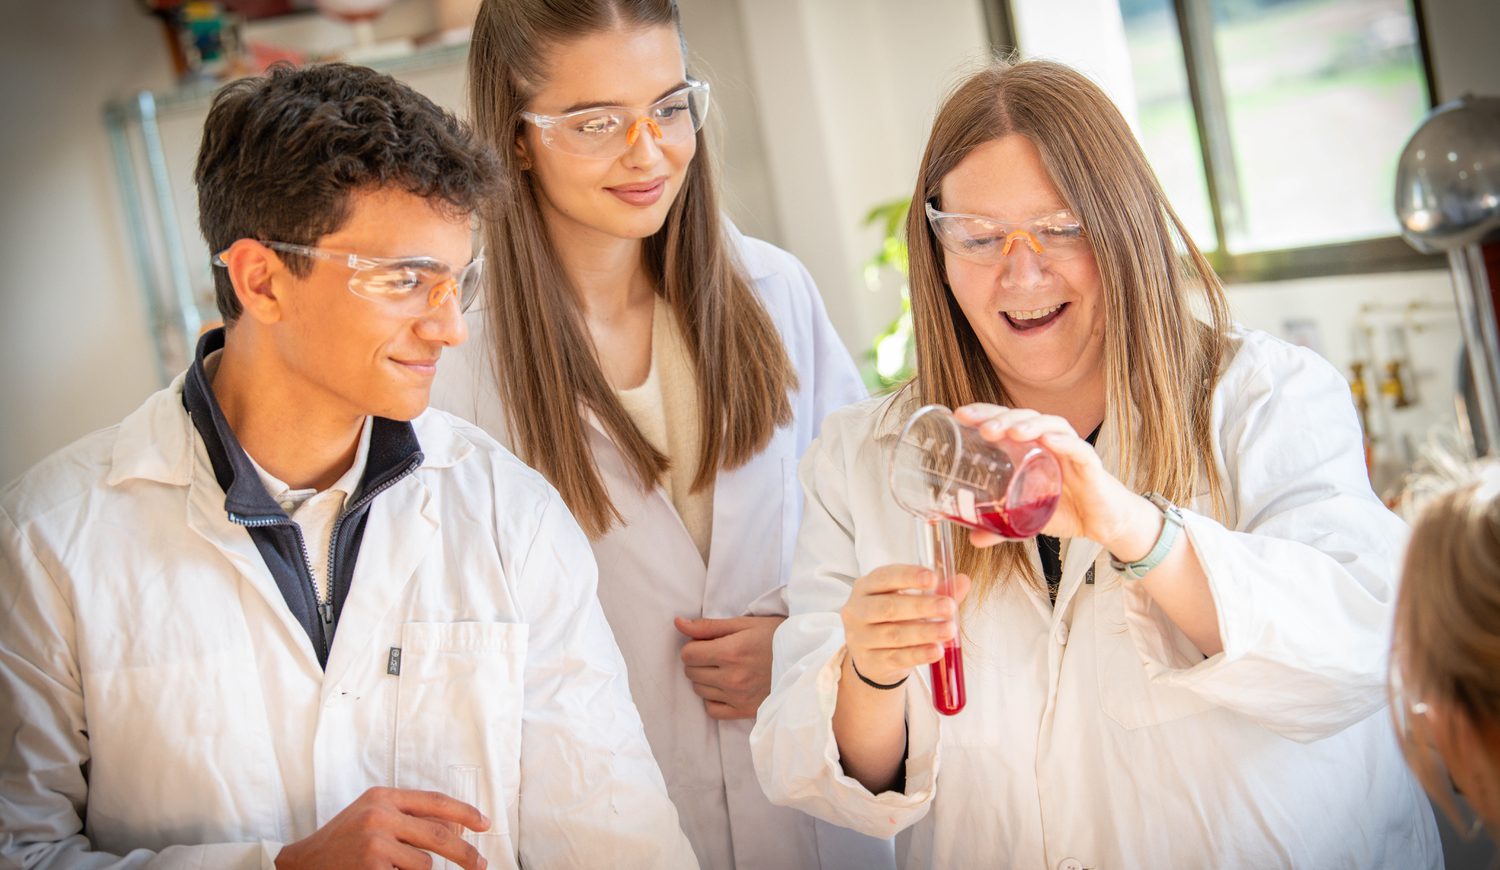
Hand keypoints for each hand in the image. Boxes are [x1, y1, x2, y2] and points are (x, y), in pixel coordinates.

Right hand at [275, 786, 488, 869]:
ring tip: (390, 868)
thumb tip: (458, 827)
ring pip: (424, 863)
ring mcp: (376, 842)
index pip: (436, 802)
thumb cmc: (342, 842)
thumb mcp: (373, 817)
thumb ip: (410, 817)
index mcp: (383, 797)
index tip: (484, 824)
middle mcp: (380, 815)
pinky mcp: (373, 866)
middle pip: (440, 834)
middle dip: (466, 852)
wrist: (302, 864)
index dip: (465, 813)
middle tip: (481, 864)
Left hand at [674, 615, 784, 719]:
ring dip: (705, 678)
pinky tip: (725, 687)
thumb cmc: (775, 636)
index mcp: (731, 652)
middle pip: (691, 672)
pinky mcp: (745, 711)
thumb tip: (678, 623)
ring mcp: (738, 697)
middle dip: (698, 661)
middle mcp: (732, 677)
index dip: (693, 646)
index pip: (688, 655)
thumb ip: (708, 626)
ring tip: (724, 669)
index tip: (707, 643)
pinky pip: (712, 710)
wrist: (806, 657)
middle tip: (717, 654)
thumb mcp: (743, 624)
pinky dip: (713, 699)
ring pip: (699, 690)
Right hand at [839, 565, 970, 686]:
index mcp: (866, 587)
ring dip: (924, 632)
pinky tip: (937, 650)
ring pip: (893, 634)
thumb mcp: (911, 601)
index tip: (933, 578)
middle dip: (921, 606)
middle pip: (888, 607)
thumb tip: (964, 581)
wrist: (874, 657)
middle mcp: (857, 610)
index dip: (908, 576)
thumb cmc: (894, 620)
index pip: (884, 577)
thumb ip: (937, 591)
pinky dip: (919, 654)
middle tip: (949, 606)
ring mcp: (860, 638)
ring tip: (949, 630)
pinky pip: (896, 657)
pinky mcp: (869, 661)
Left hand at [955, 404, 1141, 548]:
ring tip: (1011, 431)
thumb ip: (1001, 528)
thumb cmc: (1067, 509)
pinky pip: (1079, 449)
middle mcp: (1049, 442)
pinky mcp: (1091, 465)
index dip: (984, 414)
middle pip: (1024, 417)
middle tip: (983, 428)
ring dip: (1030, 424)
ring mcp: (1070, 450)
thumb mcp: (1027, 518)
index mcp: (1031, 447)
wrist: (1103, 523)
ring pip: (1051, 424)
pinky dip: (1064, 442)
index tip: (960, 415)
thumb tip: (974, 539)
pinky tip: (1049, 440)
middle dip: (1002, 417)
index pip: (1005, 421)